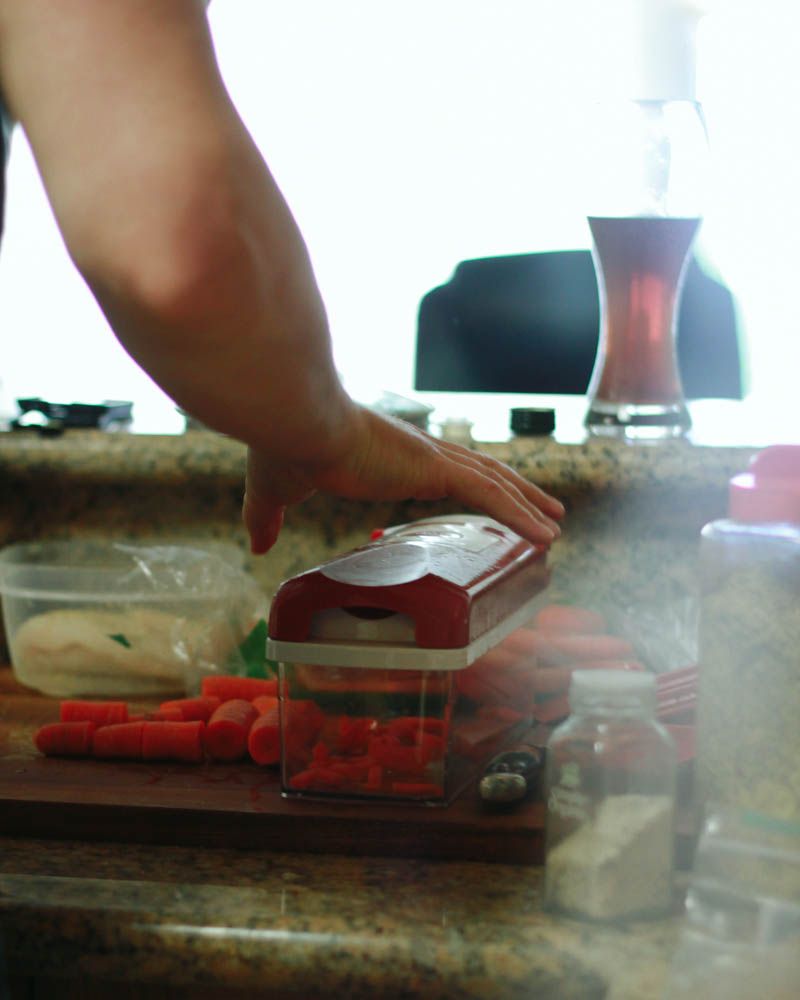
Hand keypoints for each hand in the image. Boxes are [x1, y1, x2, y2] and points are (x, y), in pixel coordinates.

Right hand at [243, 404, 563, 553]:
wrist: (294, 423)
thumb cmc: (283, 448)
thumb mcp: (275, 492)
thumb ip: (268, 517)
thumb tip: (257, 545)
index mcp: (392, 457)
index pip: (444, 469)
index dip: (469, 483)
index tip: (487, 497)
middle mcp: (420, 454)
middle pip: (482, 472)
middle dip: (514, 493)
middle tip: (543, 511)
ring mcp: (431, 460)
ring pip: (494, 484)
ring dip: (528, 505)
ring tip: (554, 524)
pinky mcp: (434, 469)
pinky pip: (490, 497)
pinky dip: (521, 516)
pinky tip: (544, 535)